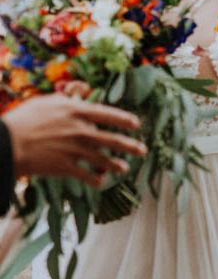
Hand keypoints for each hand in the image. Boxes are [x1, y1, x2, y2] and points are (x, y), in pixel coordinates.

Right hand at [4, 93, 146, 186]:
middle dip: (130, 146)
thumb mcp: (47, 102)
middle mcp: (80, 130)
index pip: (108, 114)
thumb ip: (66, 99)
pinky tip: (100, 182)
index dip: (124, 120)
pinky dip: (95, 179)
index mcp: (77, 111)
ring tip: (125, 168)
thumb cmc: (24, 119)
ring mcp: (74, 150)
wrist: (6, 143)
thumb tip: (78, 96)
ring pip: (102, 159)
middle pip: (111, 139)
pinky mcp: (65, 167)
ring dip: (116, 165)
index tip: (136, 124)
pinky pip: (85, 175)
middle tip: (142, 150)